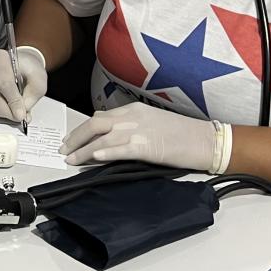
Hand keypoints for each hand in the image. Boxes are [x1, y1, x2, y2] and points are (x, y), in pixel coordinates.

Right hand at [0, 47, 46, 122]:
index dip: (13, 102)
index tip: (21, 115)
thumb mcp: (37, 76)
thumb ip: (33, 93)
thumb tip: (22, 113)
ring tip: (13, 113)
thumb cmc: (25, 67)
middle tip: (19, 117)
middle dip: (7, 112)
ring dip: (1, 114)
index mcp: (1, 60)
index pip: (5, 84)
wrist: (13, 61)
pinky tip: (4, 110)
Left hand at [61, 102, 216, 170]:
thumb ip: (129, 126)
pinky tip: (94, 158)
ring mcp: (139, 131)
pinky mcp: (147, 146)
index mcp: (133, 110)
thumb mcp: (152, 122)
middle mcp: (132, 117)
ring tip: (72, 160)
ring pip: (102, 139)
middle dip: (75, 138)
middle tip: (64, 150)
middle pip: (94, 125)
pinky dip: (105, 153)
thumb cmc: (183, 134)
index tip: (71, 139)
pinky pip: (120, 149)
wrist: (206, 140)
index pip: (99, 117)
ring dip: (83, 150)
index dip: (82, 129)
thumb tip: (108, 135)